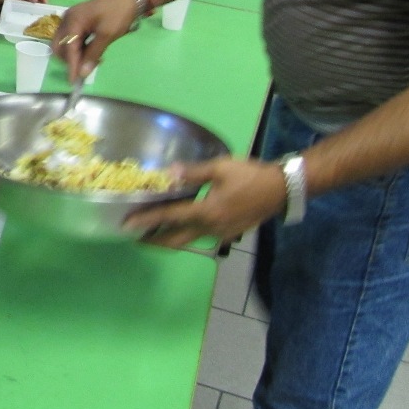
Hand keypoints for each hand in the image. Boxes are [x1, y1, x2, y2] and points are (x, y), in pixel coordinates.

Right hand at [51, 0, 139, 80]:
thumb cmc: (118, 13)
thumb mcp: (107, 35)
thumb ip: (93, 54)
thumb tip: (83, 73)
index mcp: (73, 21)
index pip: (67, 48)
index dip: (71, 66)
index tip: (73, 82)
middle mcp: (67, 19)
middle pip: (59, 46)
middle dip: (69, 60)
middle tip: (86, 68)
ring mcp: (71, 19)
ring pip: (65, 43)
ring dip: (75, 54)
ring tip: (94, 59)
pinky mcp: (77, 20)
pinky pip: (72, 38)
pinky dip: (79, 48)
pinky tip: (92, 51)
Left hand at [120, 157, 287, 248]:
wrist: (280, 189)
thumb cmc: (250, 175)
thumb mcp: (220, 168)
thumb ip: (193, 172)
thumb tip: (169, 173)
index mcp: (206, 212)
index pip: (169, 218)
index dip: (147, 220)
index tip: (128, 225)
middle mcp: (211, 228)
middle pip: (175, 240)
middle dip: (153, 240)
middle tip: (135, 236)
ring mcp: (220, 234)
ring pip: (188, 240)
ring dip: (168, 238)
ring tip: (152, 232)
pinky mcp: (228, 233)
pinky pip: (200, 236)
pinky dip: (185, 233)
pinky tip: (180, 225)